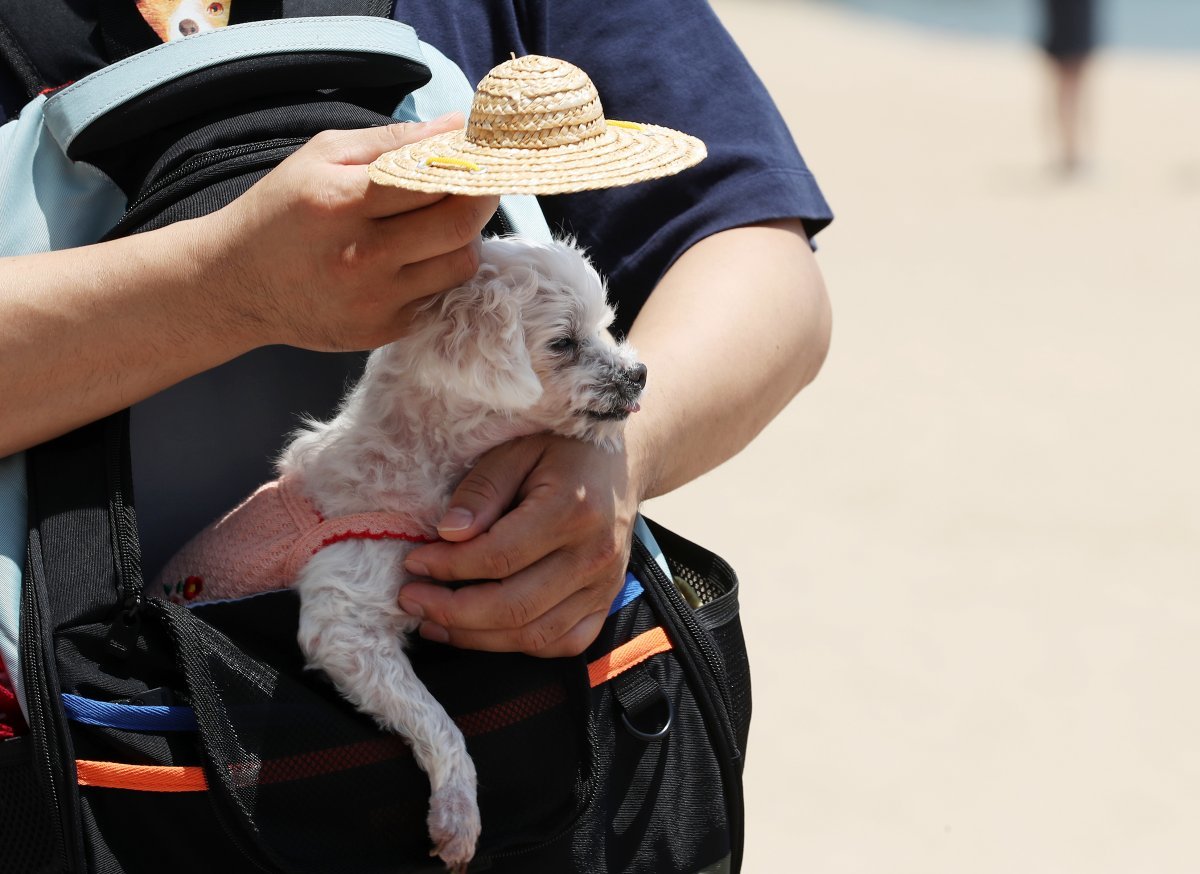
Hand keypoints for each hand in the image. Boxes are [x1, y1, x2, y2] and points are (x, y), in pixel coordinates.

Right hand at [199, 113, 499, 351]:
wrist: (236, 284)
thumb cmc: (283, 210)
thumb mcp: (323, 156)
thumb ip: (394, 140)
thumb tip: (457, 127)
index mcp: (341, 202)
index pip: (433, 181)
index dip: (469, 167)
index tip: (483, 157)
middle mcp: (360, 257)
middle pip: (458, 226)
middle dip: (481, 200)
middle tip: (480, 186)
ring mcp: (373, 301)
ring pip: (459, 266)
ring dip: (464, 240)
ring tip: (442, 223)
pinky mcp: (381, 331)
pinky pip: (438, 296)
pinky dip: (439, 273)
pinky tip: (417, 258)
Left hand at [398, 434, 642, 657]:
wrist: (622, 463)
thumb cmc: (563, 450)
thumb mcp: (516, 450)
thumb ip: (481, 490)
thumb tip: (448, 534)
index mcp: (572, 511)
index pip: (498, 557)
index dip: (448, 567)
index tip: (414, 562)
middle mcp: (594, 556)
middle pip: (514, 607)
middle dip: (452, 611)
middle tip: (412, 599)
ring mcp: (605, 586)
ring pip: (534, 635)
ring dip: (476, 637)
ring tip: (434, 621)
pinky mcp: (606, 602)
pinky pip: (562, 644)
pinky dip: (518, 646)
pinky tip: (481, 632)